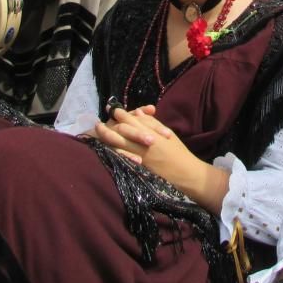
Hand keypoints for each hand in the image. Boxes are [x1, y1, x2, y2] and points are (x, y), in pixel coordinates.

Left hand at [91, 107, 228, 212]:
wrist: (184, 173)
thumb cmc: (177, 151)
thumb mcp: (166, 133)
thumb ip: (151, 123)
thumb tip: (137, 113)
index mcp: (151, 133)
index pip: (131, 120)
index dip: (120, 113)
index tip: (113, 110)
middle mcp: (142, 143)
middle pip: (120, 131)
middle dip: (108, 125)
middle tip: (98, 122)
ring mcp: (138, 156)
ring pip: (117, 144)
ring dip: (106, 137)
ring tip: (98, 133)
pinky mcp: (136, 167)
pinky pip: (120, 157)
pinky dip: (112, 150)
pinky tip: (106, 147)